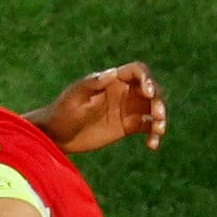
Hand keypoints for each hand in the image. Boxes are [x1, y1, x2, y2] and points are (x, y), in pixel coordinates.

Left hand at [35, 61, 167, 154]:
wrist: (55, 136)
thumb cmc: (61, 113)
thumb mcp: (74, 98)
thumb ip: (92, 85)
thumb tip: (113, 73)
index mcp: (111, 80)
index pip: (137, 71)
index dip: (147, 79)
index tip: (148, 93)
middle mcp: (123, 92)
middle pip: (151, 90)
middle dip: (158, 101)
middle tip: (157, 117)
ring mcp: (126, 109)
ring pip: (153, 108)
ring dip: (160, 118)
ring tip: (158, 131)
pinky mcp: (127, 127)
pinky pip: (147, 127)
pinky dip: (154, 134)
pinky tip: (152, 145)